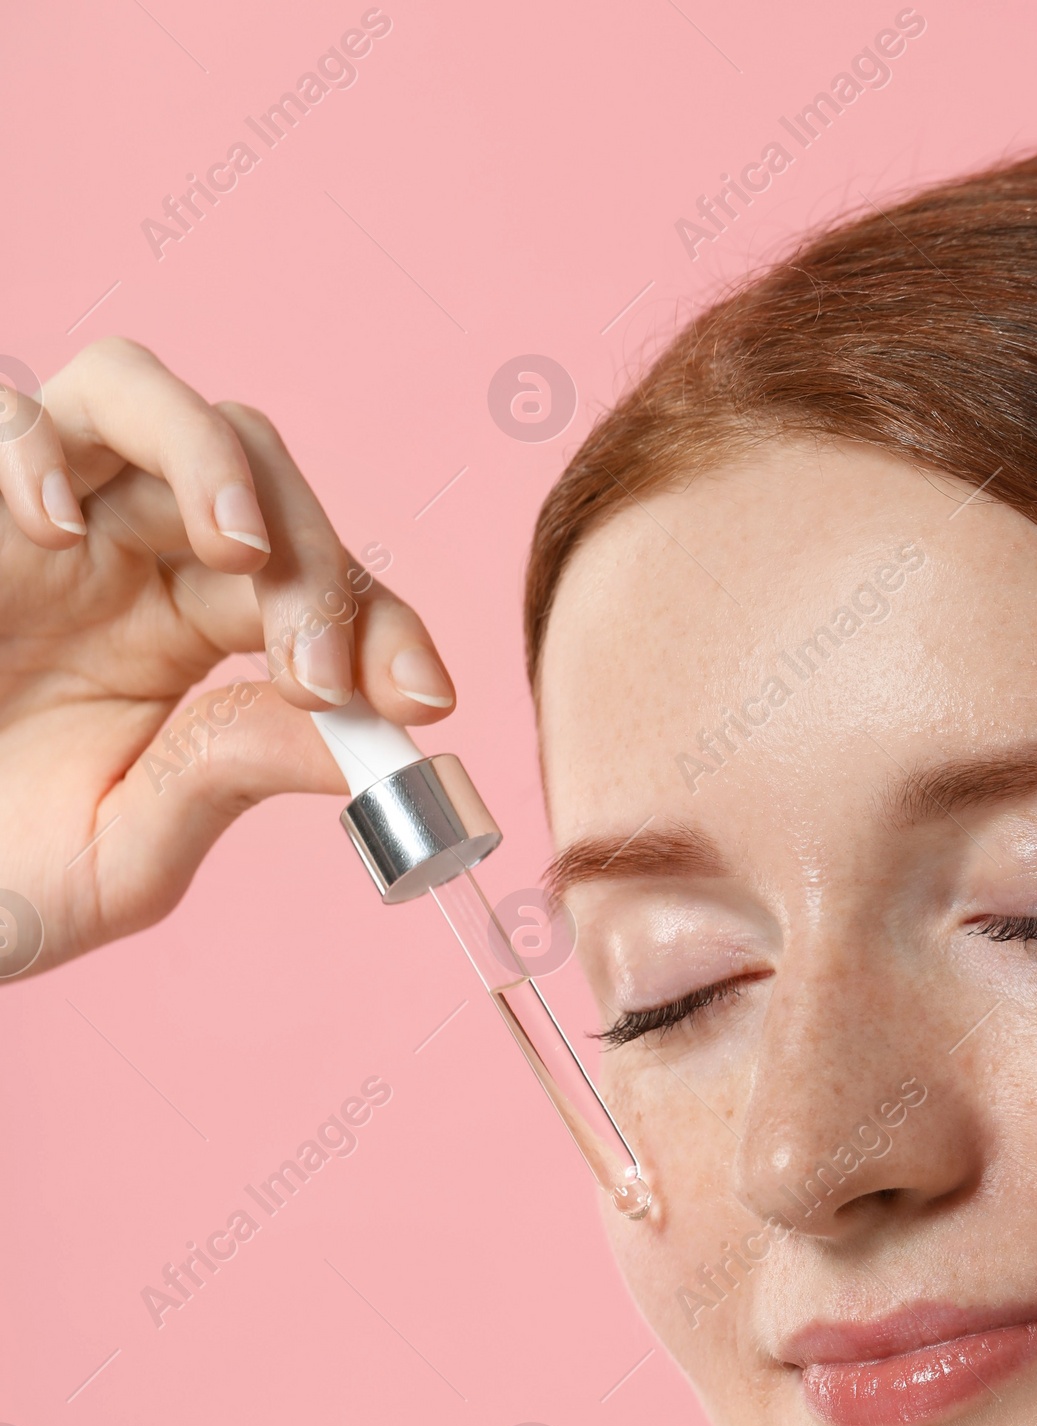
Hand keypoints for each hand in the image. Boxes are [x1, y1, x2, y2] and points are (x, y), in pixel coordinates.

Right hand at [0, 337, 456, 976]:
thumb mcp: (127, 848)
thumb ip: (232, 775)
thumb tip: (368, 745)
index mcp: (187, 628)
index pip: (315, 587)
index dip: (383, 627)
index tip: (424, 702)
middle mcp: (125, 551)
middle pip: (256, 473)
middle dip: (312, 562)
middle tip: (318, 672)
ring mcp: (40, 517)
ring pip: (142, 395)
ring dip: (212, 458)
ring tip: (240, 552)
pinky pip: (10, 416)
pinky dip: (37, 447)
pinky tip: (54, 528)